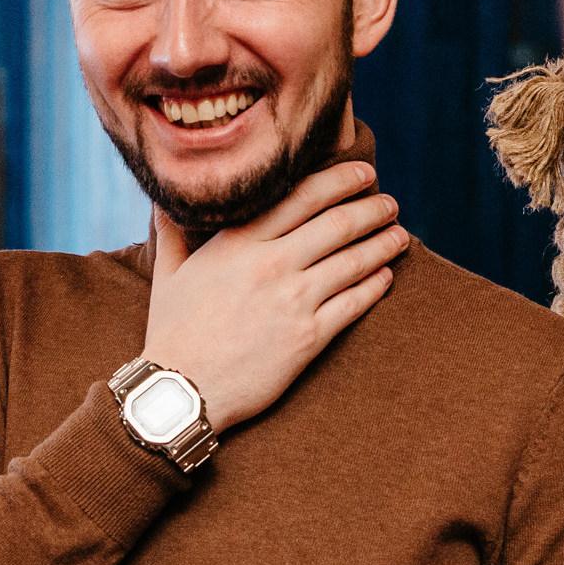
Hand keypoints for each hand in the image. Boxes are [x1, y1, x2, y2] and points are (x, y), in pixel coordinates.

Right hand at [143, 161, 407, 429]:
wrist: (182, 391)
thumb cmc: (172, 333)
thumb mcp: (168, 274)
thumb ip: (171, 231)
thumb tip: (163, 198)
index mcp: (238, 243)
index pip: (301, 196)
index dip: (340, 180)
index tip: (364, 173)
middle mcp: (271, 265)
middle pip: (337, 224)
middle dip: (371, 209)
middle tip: (390, 203)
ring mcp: (293, 301)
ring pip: (353, 262)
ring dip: (383, 244)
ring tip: (400, 235)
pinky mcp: (308, 337)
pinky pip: (353, 304)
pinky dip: (375, 286)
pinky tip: (387, 276)